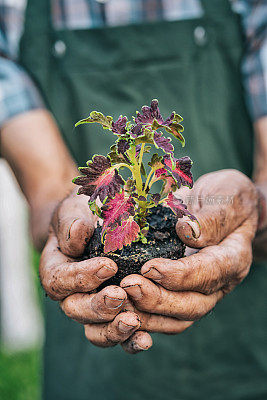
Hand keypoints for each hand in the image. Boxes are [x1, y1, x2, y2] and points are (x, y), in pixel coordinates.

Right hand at [40, 191, 151, 352]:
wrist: (94, 225)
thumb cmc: (81, 217)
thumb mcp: (73, 211)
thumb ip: (71, 223)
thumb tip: (77, 233)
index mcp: (56, 270)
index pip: (60, 281)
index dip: (82, 277)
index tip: (109, 265)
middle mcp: (71, 295)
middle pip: (77, 310)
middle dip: (98, 306)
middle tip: (120, 295)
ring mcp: (93, 308)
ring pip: (97, 331)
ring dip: (115, 330)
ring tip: (135, 322)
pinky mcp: (115, 315)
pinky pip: (119, 335)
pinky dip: (131, 341)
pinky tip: (146, 339)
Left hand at [120, 170, 258, 329]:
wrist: (223, 205)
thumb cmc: (227, 196)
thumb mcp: (226, 196)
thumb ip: (211, 217)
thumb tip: (186, 231)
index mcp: (234, 257)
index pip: (210, 272)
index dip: (180, 275)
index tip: (150, 268)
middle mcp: (219, 282)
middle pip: (193, 306)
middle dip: (158, 300)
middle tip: (128, 285)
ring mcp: (200, 291)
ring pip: (178, 319)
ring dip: (147, 315)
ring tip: (120, 300)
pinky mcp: (181, 293)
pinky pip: (165, 317)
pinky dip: (143, 317)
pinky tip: (120, 309)